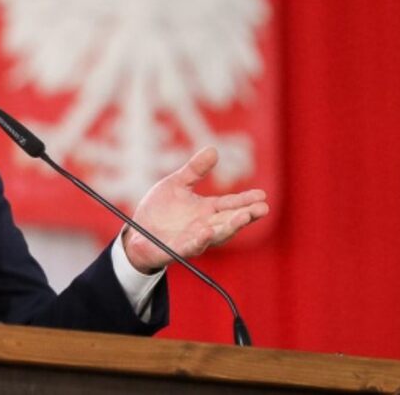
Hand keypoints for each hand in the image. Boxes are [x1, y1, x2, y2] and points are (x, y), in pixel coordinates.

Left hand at [123, 146, 268, 273]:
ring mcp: (194, 238)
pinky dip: (201, 240)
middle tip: (262, 208)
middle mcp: (205, 225)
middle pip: (229, 220)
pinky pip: (192, 246)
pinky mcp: (178, 249)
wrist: (137, 232)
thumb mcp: (176, 184)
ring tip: (243, 217)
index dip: (246, 200)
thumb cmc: (159, 210)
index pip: (230, 204)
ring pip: (217, 234)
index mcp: (206, 210)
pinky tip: (208, 231)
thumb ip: (194, 170)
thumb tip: (213, 149)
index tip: (262, 195)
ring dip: (230, 226)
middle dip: (246, 215)